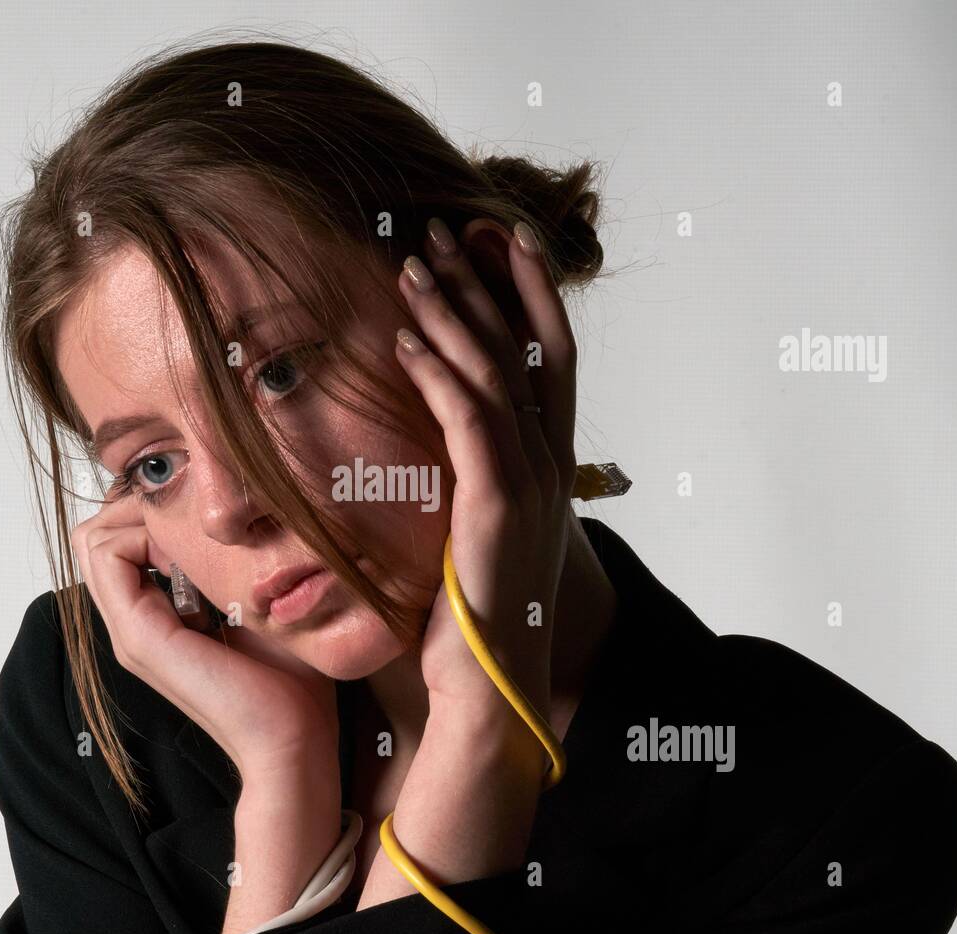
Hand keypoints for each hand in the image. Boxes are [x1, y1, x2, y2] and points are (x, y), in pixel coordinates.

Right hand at [70, 490, 339, 781]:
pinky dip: (145, 536)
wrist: (293, 738)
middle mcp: (134, 624)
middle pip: (97, 535)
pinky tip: (193, 557)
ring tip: (194, 540)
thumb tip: (231, 524)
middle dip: (139, 507)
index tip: (202, 519)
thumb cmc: (290, 679)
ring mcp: (131, 632)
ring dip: (141, 519)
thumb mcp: (255, 605)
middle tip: (192, 520)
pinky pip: (109, 558)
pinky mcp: (140, 636)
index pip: (117, 539)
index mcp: (156, 618)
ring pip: (95, 540)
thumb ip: (229, 571)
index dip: (150, 511)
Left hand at [393, 217, 578, 724]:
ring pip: (497, 373)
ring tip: (411, 264)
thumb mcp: (483, 528)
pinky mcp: (498, 506)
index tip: (497, 238)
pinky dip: (439, 375)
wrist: (494, 683)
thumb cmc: (479, 611)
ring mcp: (531, 482)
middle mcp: (551, 463)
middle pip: (526, 347)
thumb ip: (477, 474)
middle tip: (442, 229)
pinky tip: (405, 340)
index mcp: (550, 463)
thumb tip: (449, 438)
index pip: (550, 356)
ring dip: (455, 313)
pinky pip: (470, 422)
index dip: (528, 293)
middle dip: (486, 283)